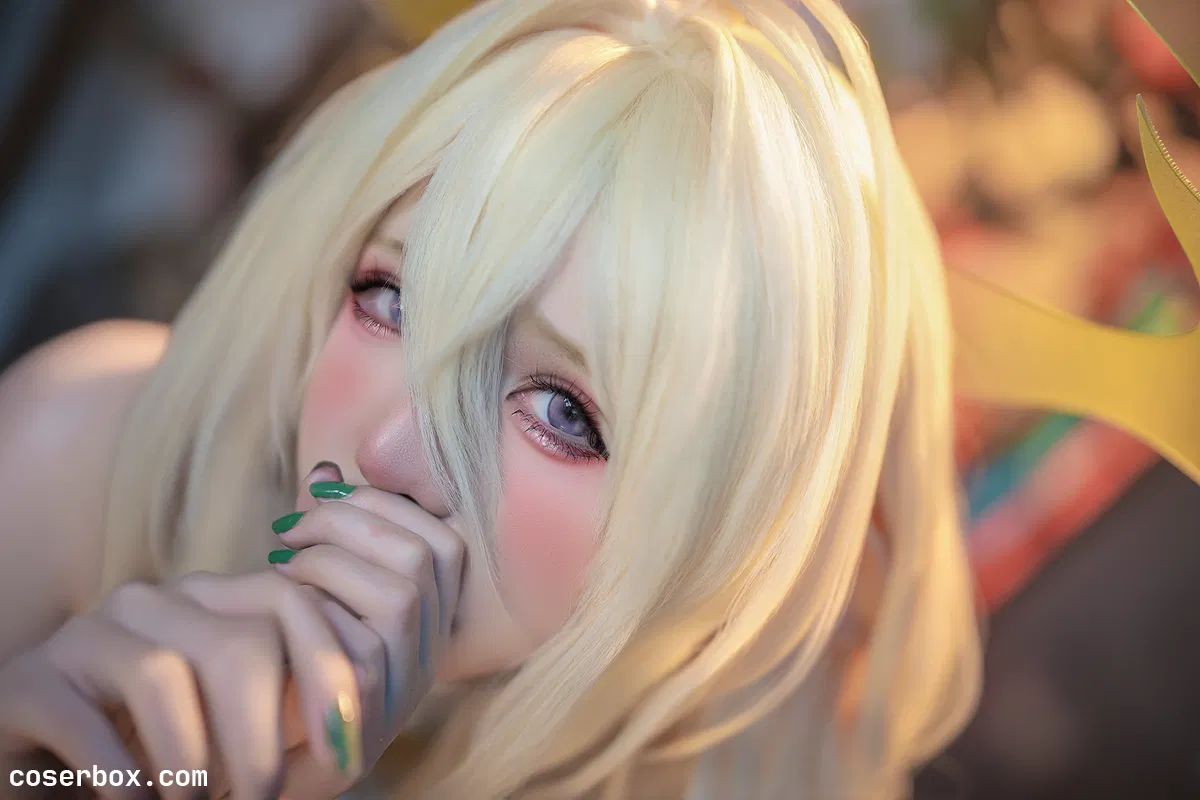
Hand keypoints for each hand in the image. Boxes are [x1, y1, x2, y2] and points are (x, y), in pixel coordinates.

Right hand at [0, 568, 362, 799]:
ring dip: (192, 759)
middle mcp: (156, 603)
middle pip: (238, 642)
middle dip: (261, 736)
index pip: (291, 602)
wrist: (61, 776)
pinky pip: (86, 721)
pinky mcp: (30, 682)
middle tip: (262, 797)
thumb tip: (356, 717)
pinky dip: (124, 776)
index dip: (329, 673)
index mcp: (216, 602)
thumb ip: (305, 714)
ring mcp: (88, 635)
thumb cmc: (173, 759)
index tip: (347, 751)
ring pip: (164, 674)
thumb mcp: (251, 734)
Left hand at [267, 463, 464, 772]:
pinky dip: (315, 604)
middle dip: (353, 520)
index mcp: (427, 615)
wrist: (252, 758)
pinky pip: (360, 641)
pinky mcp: (370, 712)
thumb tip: (328, 470)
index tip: (323, 492)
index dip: (387, 502)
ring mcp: (407, 683)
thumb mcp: (314, 588)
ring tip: (283, 563)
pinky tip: (277, 601)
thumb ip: (330, 533)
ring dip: (331, 561)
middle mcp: (430, 649)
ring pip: (401, 593)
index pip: (444, 538)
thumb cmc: (279, 658)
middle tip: (291, 526)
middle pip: (428, 555)